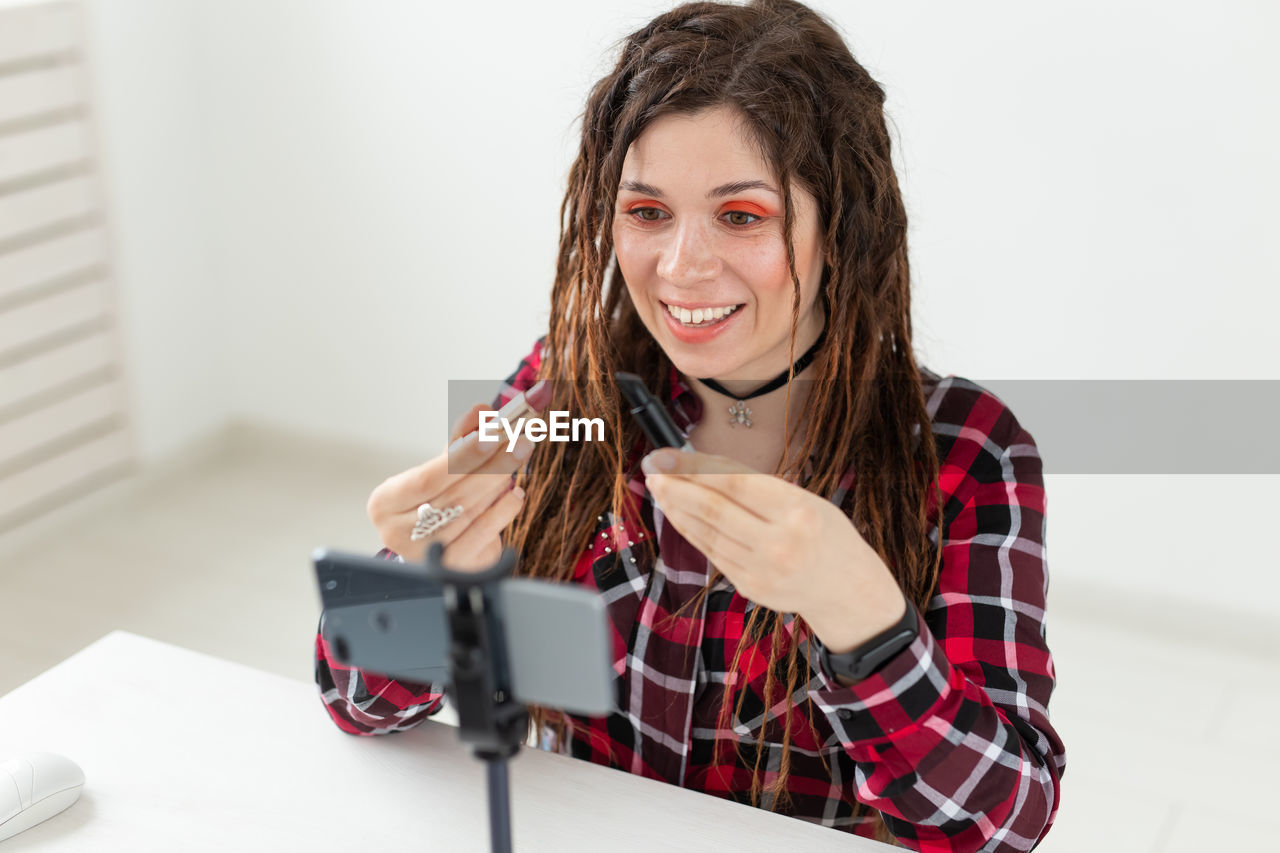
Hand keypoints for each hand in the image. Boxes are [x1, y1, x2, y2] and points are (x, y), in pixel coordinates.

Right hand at [367, 403, 531, 570]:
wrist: (434, 546)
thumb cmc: (433, 501)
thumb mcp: (440, 468)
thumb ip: (460, 439)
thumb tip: (482, 411)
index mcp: (385, 503)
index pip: (428, 477)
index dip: (462, 456)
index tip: (492, 434)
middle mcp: (396, 533)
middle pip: (453, 495)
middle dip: (491, 466)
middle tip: (520, 442)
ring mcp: (423, 555)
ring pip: (469, 514)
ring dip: (499, 484)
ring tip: (518, 459)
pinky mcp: (451, 569)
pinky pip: (483, 536)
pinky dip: (503, 512)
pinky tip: (516, 494)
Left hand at [641, 448, 906, 652]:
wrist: (849, 591)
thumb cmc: (827, 536)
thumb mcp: (807, 500)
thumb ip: (759, 487)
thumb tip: (704, 465)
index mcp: (798, 512)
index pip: (734, 483)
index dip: (694, 467)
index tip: (666, 454)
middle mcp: (779, 544)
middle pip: (713, 510)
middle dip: (675, 486)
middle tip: (651, 466)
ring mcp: (762, 570)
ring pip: (706, 532)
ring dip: (676, 507)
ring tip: (659, 486)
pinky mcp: (749, 587)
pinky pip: (712, 552)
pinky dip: (690, 530)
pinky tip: (677, 513)